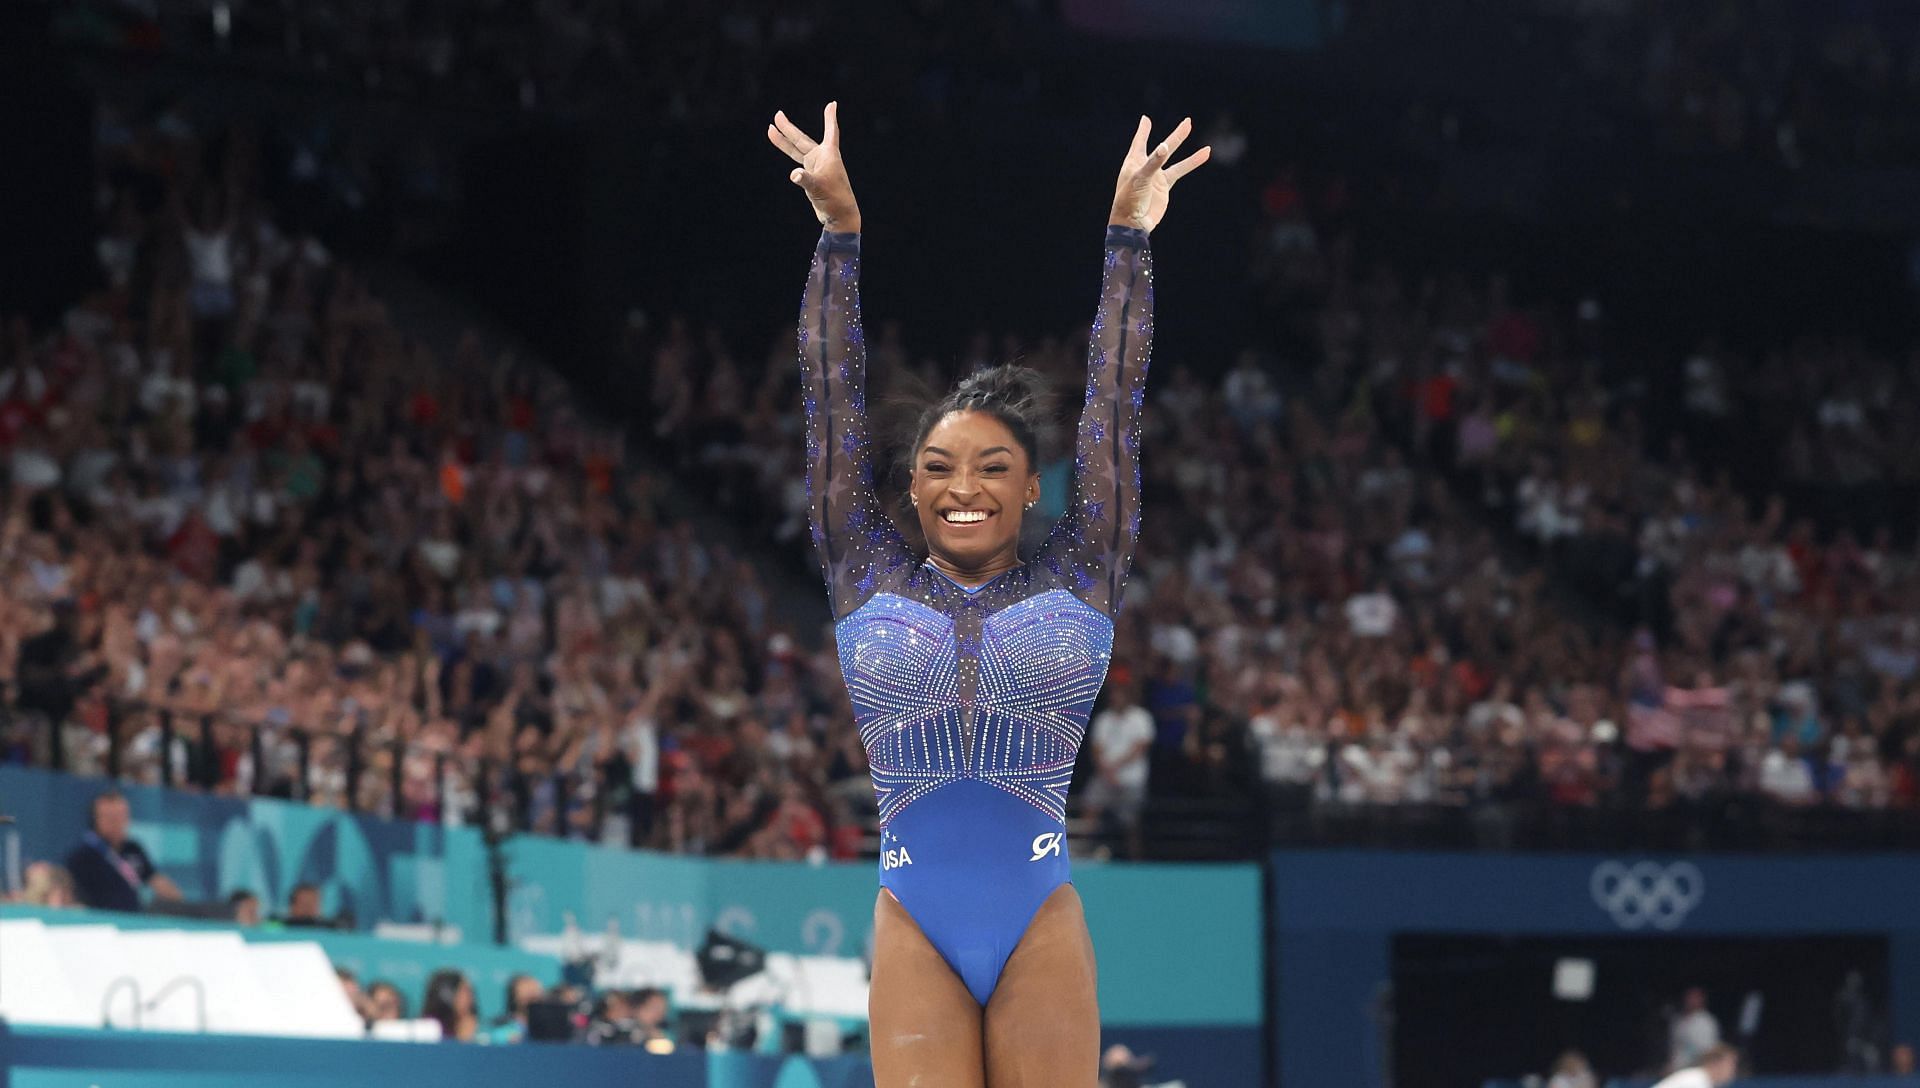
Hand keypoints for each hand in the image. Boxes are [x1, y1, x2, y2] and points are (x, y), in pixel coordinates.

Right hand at [768, 101, 861, 232]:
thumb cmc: (835, 200)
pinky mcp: (811, 176)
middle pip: (802, 139)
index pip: (831, 131)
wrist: (839, 215)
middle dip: (789, 128)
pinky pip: (797, 160)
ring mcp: (816, 166)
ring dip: (784, 140)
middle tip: (777, 114)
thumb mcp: (819, 188)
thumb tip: (794, 175)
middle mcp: (822, 158)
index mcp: (829, 155)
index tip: (832, 104)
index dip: (830, 118)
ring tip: (770, 129)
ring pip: (796, 149)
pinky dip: (788, 152)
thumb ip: (805, 180)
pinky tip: (780, 144)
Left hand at [1109, 116, 1209, 233]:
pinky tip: (1205, 153)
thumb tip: (1164, 146)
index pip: (1139, 142)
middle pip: (1162, 147)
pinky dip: (1193, 162)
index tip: (1146, 119)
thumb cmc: (1129, 200)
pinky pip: (1180, 171)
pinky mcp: (1165, 186)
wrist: (1134, 223)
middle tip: (1188, 121)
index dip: (1143, 131)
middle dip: (1175, 136)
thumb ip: (1153, 162)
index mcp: (1133, 162)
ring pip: (1173, 157)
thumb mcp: (1140, 178)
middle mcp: (1146, 167)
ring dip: (1183, 144)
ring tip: (1195, 133)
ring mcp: (1156, 176)